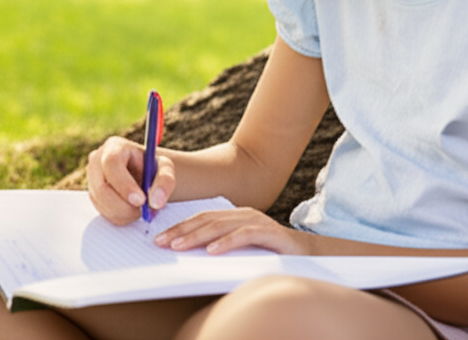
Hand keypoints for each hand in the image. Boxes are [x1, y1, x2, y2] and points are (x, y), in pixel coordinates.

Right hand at [86, 136, 174, 225]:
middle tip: (144, 212)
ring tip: (142, 209)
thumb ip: (165, 181)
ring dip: (125, 213)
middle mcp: (97, 161)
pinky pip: (104, 212)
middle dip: (124, 205)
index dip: (124, 184)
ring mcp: (92, 179)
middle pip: (102, 187)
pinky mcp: (93, 195)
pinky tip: (132, 210)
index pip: (112, 163)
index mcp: (115, 147)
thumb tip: (155, 201)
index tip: (141, 200)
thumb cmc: (153, 168)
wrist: (144, 175)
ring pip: (102, 203)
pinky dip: (121, 217)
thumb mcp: (165, 168)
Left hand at [153, 207, 312, 255]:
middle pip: (206, 220)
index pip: (201, 218)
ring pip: (221, 226)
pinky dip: (227, 242)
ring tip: (179, 246)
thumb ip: (220, 245)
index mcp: (234, 215)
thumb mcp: (241, 247)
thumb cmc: (270, 253)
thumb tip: (188, 252)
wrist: (309, 254)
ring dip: (197, 236)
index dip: (179, 227)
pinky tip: (212, 251)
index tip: (159, 239)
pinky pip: (245, 235)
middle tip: (162, 242)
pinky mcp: (270, 233)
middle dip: (182, 231)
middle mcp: (243, 214)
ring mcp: (257, 221)